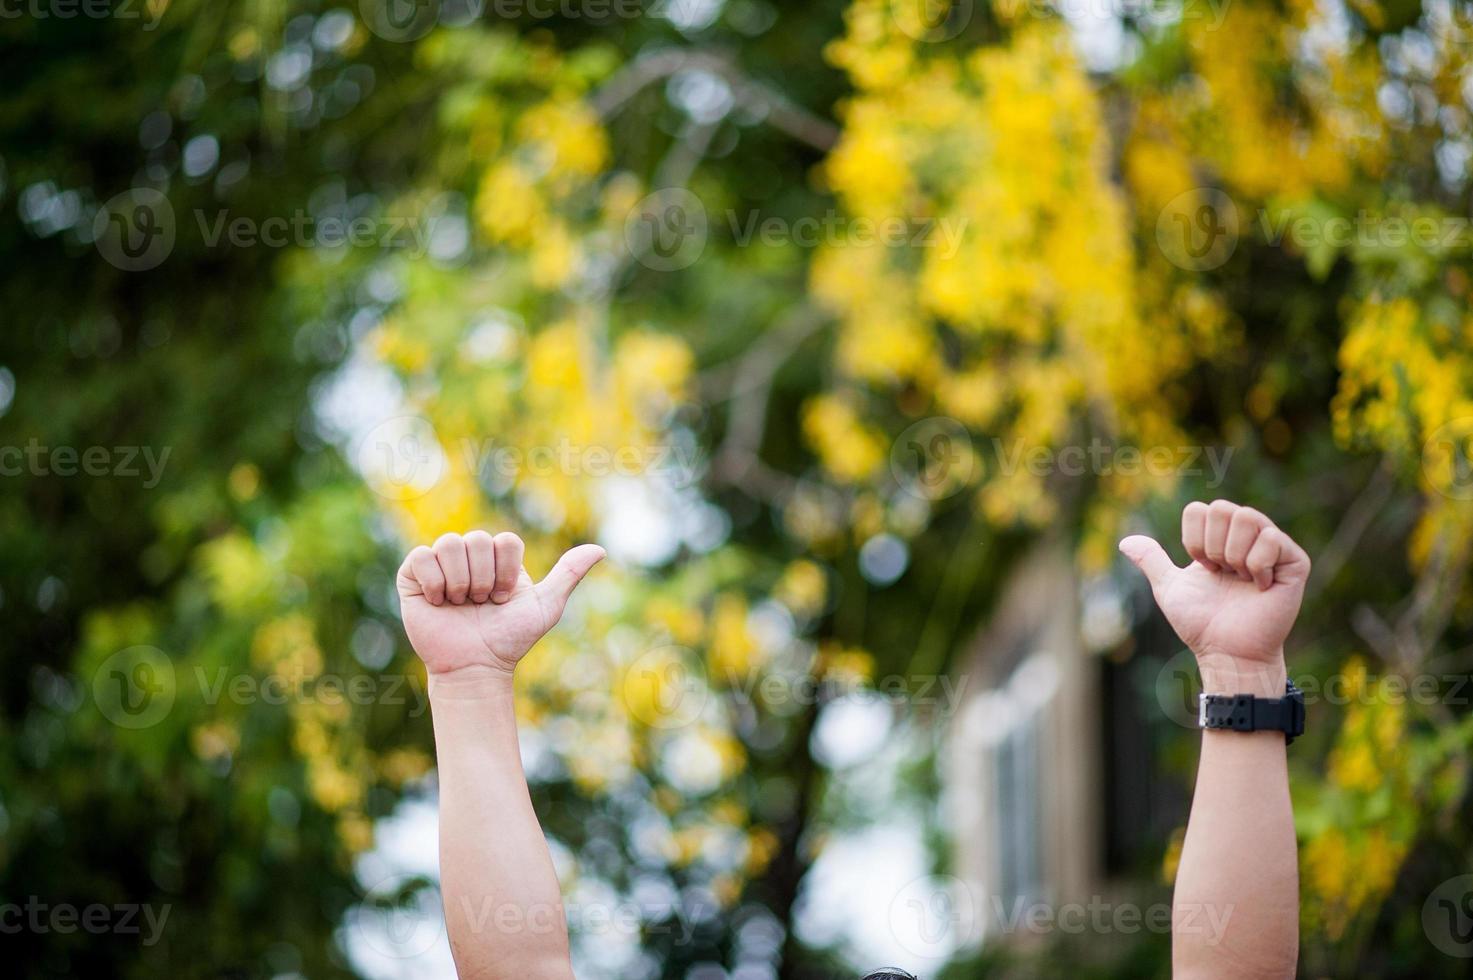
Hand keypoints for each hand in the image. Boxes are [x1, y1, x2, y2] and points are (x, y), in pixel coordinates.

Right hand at [397, 531, 605, 676]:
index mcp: (499, 557)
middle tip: (480, 604)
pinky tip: (438, 602)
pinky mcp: (413, 575)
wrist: (474, 667)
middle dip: (484, 580)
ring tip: (460, 605)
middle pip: (478, 540)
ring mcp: (441, 563)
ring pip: (450, 544)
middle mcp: (470, 554)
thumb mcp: (545, 607)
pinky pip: (421, 556)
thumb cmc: (509, 639)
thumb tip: (600, 549)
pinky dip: (434, 583)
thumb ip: (568, 575)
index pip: (506, 541)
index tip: (504, 599)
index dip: (508, 573)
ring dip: (460, 583)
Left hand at [1119, 500, 1309, 694]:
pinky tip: (1260, 585)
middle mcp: (1248, 536)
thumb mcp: (1169, 588)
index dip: (1193, 541)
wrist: (1226, 651)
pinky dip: (1257, 564)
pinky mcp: (1295, 562)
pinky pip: (1273, 538)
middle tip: (1222, 574)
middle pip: (1222, 508)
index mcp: (1220, 537)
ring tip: (1241, 579)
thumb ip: (1152, 561)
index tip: (1203, 568)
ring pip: (1247, 517)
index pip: (1200, 509)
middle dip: (1212, 546)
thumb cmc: (1202, 622)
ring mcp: (1273, 547)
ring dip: (1234, 555)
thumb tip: (1123, 541)